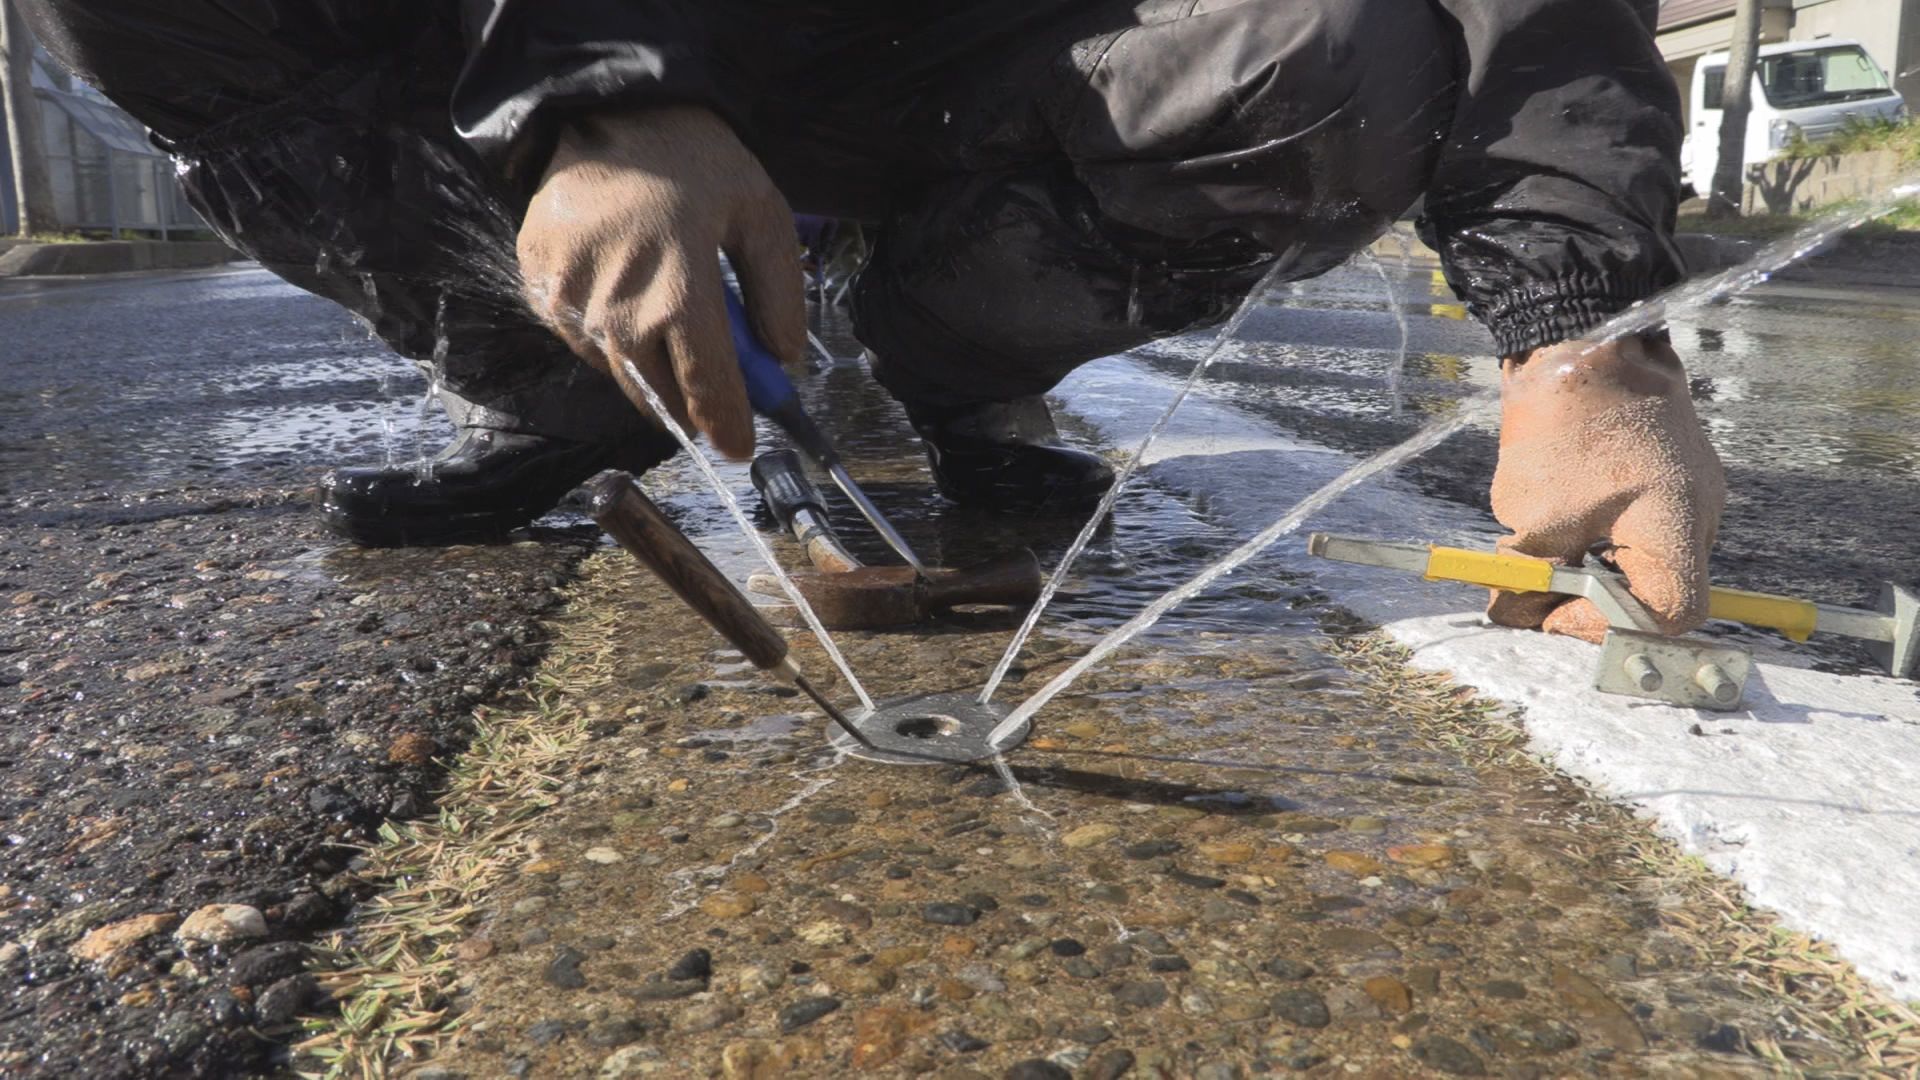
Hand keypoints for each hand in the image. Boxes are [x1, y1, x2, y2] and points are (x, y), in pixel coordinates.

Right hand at [518, 106, 804, 458]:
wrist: (606, 108)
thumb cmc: (694, 160)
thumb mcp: (762, 213)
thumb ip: (780, 293)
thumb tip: (784, 360)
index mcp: (679, 294)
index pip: (708, 391)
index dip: (729, 427)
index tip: (740, 449)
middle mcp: (617, 310)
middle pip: (660, 395)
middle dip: (692, 407)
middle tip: (715, 401)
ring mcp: (569, 302)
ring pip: (618, 373)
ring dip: (651, 372)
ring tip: (672, 335)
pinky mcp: (538, 288)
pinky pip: (581, 342)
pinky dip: (611, 342)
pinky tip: (629, 306)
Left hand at [1486, 336, 1725, 642]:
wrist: (1583, 338)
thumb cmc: (1562, 419)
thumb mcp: (1532, 510)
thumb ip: (1531, 574)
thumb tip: (1515, 616)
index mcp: (1678, 522)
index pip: (1670, 614)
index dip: (1607, 628)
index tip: (1552, 611)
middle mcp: (1699, 514)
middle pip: (1658, 595)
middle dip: (1594, 604)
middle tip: (1537, 593)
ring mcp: (1689, 496)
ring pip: (1647, 567)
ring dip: (1593, 574)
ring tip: (1542, 553)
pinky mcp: (1669, 482)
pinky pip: (1642, 535)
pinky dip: (1600, 546)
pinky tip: (1559, 525)